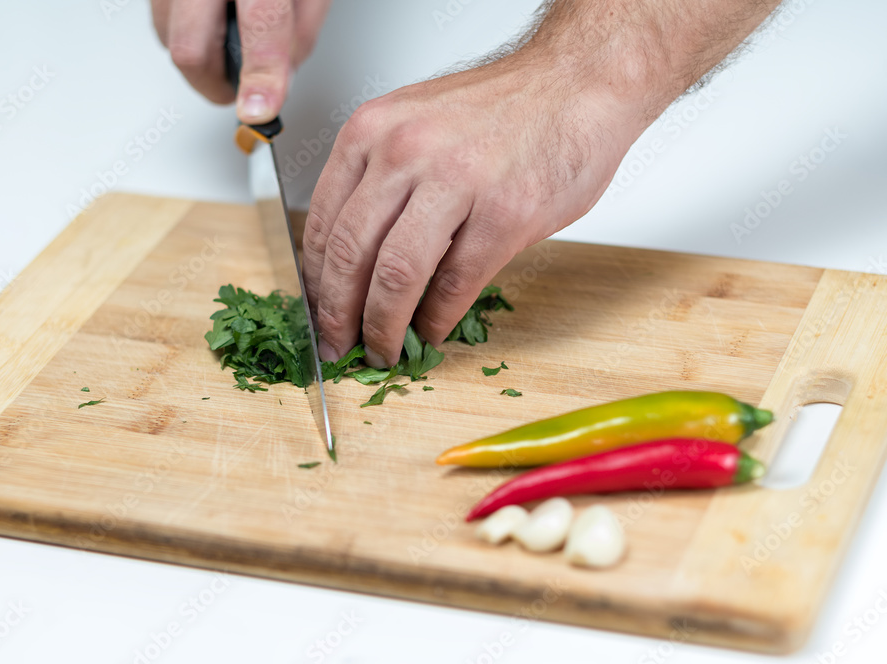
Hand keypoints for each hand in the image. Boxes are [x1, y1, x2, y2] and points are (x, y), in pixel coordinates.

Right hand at [151, 0, 331, 121]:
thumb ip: (301, 28)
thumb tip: (281, 76)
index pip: (259, 24)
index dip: (261, 76)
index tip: (259, 109)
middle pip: (189, 47)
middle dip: (215, 84)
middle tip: (241, 92)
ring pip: (167, 35)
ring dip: (200, 56)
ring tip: (231, 40)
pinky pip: (161, 15)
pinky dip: (186, 30)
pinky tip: (211, 18)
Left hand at [302, 53, 639, 367]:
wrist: (576, 83)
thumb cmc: (502, 109)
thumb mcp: (416, 125)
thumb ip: (381, 182)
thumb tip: (355, 260)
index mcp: (373, 131)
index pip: (322, 223)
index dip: (316, 283)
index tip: (318, 312)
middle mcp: (405, 152)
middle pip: (350, 255)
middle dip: (338, 316)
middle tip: (339, 347)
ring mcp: (456, 183)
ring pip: (396, 276)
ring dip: (384, 327)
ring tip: (383, 350)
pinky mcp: (505, 215)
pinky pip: (455, 284)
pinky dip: (437, 319)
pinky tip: (431, 331)